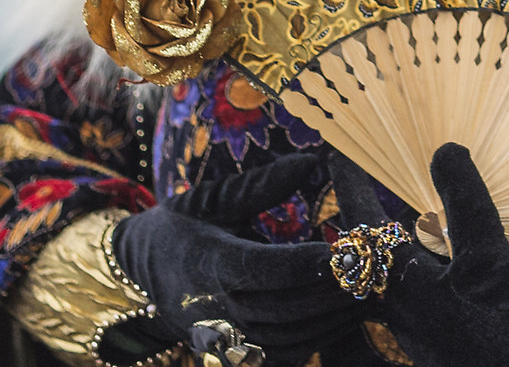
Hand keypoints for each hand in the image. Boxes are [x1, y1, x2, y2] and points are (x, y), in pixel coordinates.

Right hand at [110, 152, 365, 358]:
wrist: (139, 270)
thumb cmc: (185, 225)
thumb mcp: (213, 198)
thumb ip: (261, 185)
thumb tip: (312, 161)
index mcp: (208, 262)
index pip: (262, 268)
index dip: (304, 263)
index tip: (343, 250)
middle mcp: (213, 306)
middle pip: (281, 308)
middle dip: (328, 292)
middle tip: (369, 274)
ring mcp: (220, 337)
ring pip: (284, 339)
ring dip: (329, 321)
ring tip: (367, 297)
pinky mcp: (228, 354)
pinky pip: (277, 357)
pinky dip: (312, 343)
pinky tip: (341, 320)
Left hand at [330, 144, 508, 366]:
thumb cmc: (502, 327)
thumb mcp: (489, 256)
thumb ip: (466, 201)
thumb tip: (444, 148)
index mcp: (397, 282)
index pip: (361, 221)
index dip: (350, 183)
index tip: (334, 151)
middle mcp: (392, 305)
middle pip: (358, 255)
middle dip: (353, 218)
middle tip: (349, 183)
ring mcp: (406, 326)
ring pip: (374, 279)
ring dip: (374, 247)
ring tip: (378, 218)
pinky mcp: (425, 339)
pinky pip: (394, 299)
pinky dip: (397, 274)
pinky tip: (418, 267)